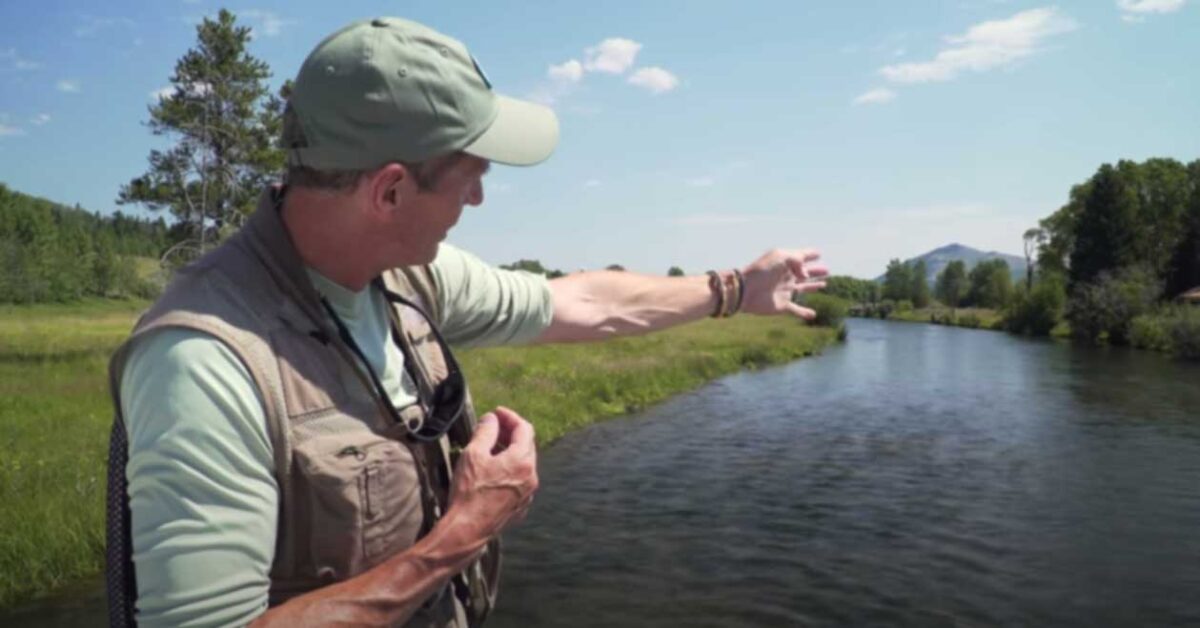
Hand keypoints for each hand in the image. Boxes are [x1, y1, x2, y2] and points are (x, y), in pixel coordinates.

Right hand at [447, 407, 538, 541]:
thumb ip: (485, 431)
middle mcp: (531, 477)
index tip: (496, 413)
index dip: (510, 417)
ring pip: (524, 464)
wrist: (467, 529)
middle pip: (527, 445)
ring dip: (510, 452)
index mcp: (522, 461)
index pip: (524, 428)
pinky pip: (520, 481)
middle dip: (511, 433)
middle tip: (493, 427)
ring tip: (491, 448)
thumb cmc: (469, 492)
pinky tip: (493, 471)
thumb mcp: (473, 454)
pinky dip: (510, 470)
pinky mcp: (520, 507)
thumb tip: (491, 419)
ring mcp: (528, 494)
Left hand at [740, 248, 828, 319]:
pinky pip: (796, 310)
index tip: (818, 253)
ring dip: (813, 286)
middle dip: (815, 271)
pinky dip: (804, 312)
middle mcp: (785, 276)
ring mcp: (784, 291)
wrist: (746, 290)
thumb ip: (798, 261)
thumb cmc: (762, 271)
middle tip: (827, 270)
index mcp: (784, 263)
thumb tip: (805, 275)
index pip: (800, 257)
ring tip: (824, 284)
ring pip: (802, 288)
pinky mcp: (782, 305)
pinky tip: (813, 314)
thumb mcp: (781, 257)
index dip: (810, 254)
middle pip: (804, 273)